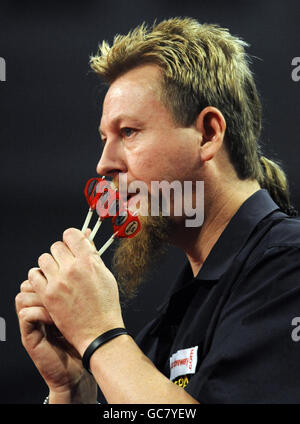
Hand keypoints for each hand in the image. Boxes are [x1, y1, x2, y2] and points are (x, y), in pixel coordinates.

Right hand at [15, 279, 96, 402]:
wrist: (81, 366)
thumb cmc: (84, 337)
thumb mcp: (82, 309)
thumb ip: (76, 290)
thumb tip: (83, 266)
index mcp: (48, 300)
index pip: (40, 276)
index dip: (50, 272)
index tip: (68, 275)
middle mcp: (37, 309)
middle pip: (29, 282)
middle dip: (45, 282)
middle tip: (63, 288)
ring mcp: (32, 323)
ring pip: (24, 296)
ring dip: (43, 296)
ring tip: (61, 304)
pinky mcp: (29, 336)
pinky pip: (26, 314)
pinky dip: (41, 312)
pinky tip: (56, 318)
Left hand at [29, 228, 124, 355]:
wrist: (98, 331)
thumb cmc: (105, 305)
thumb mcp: (105, 275)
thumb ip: (93, 255)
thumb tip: (85, 237)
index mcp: (88, 261)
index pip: (71, 234)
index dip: (72, 238)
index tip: (72, 244)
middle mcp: (72, 269)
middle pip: (56, 246)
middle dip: (62, 252)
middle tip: (67, 262)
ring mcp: (58, 282)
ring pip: (44, 258)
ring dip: (50, 263)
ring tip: (57, 272)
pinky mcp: (47, 295)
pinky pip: (33, 275)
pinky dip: (39, 276)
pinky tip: (48, 281)